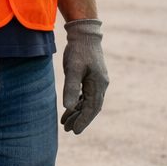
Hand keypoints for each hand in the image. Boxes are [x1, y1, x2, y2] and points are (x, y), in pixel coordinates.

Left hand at [60, 18, 107, 133]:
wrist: (85, 34)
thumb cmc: (79, 50)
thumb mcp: (73, 69)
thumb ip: (71, 88)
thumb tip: (68, 107)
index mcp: (98, 84)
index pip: (91, 108)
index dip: (83, 121)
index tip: (74, 131)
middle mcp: (101, 85)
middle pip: (91, 107)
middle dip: (80, 119)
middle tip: (68, 130)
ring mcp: (97, 81)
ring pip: (88, 102)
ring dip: (78, 112)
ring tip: (65, 123)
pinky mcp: (92, 77)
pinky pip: (86, 95)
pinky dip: (78, 103)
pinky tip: (70, 108)